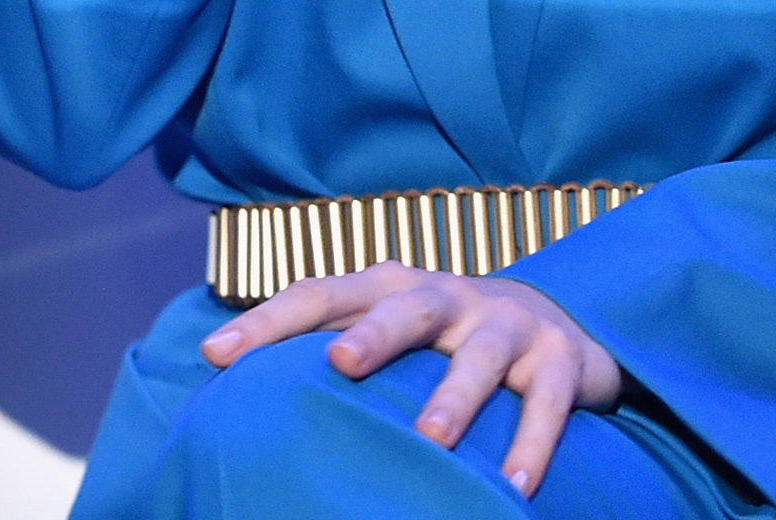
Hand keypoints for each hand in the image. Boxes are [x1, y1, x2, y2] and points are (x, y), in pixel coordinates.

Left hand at [200, 263, 621, 497]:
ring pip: (481, 351)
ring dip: (456, 393)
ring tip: (433, 437)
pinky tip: (515, 486)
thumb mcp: (394, 337)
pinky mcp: (560, 359)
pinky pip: (548, 399)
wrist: (560, 323)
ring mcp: (508, 324)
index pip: (325, 294)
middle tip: (339, 364)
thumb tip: (232, 398)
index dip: (271, 319)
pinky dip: (532, 440)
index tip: (216, 354)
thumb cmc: (447, 343)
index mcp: (394, 289)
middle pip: (408, 306)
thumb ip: (336, 353)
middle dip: (375, 331)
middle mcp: (449, 297)